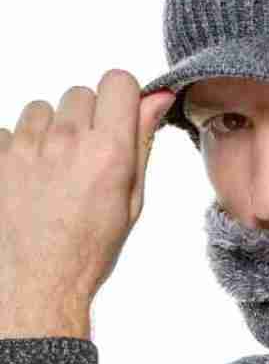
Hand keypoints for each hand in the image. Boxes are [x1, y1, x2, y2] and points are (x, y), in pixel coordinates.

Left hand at [0, 69, 175, 338]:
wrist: (38, 282)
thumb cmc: (90, 246)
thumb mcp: (132, 196)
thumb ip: (143, 140)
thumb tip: (159, 98)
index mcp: (109, 151)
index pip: (117, 80)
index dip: (122, 96)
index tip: (119, 114)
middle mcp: (67, 141)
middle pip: (80, 92)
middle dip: (87, 116)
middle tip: (86, 154)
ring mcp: (25, 148)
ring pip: (42, 108)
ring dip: (51, 129)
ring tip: (54, 166)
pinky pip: (9, 129)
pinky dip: (19, 146)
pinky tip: (29, 176)